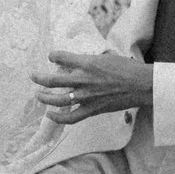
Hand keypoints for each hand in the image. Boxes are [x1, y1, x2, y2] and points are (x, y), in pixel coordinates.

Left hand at [33, 50, 151, 123]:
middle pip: (53, 81)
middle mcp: (83, 80)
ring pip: (58, 100)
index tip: (51, 56)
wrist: (141, 85)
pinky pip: (70, 117)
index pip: (61, 57)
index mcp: (87, 63)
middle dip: (39, 78)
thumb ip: (90, 60)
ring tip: (38, 95)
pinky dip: (58, 117)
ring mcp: (86, 96)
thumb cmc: (127, 69)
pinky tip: (50, 114)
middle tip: (33, 76)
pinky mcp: (92, 109)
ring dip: (44, 97)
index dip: (53, 55)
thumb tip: (79, 61)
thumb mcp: (106, 57)